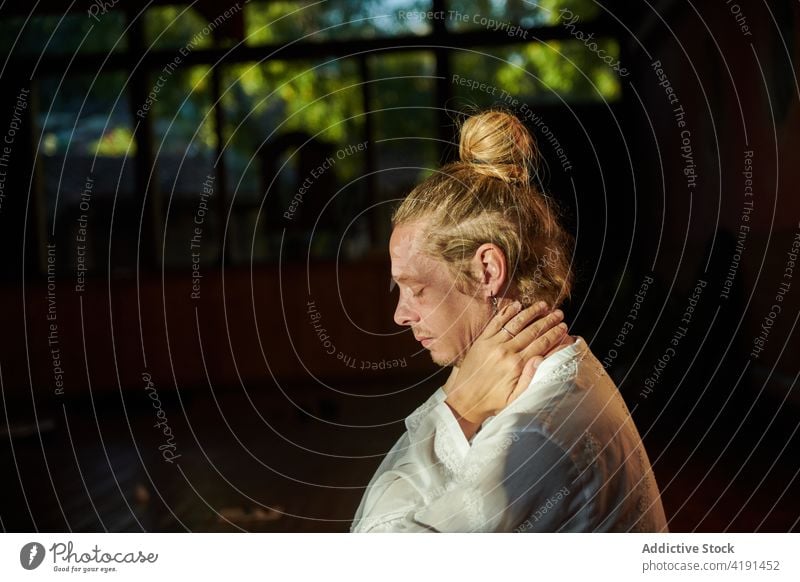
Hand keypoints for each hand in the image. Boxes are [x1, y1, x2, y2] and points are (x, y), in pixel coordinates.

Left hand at [444, 301, 568, 425]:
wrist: (465, 400)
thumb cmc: (493, 402)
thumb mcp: (515, 399)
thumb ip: (530, 379)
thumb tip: (541, 359)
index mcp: (516, 365)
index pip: (541, 344)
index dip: (554, 334)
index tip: (564, 327)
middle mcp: (505, 351)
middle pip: (532, 331)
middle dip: (548, 321)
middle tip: (559, 314)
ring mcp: (492, 343)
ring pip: (516, 323)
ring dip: (531, 312)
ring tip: (543, 305)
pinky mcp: (482, 340)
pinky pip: (496, 322)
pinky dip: (507, 312)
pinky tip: (517, 305)